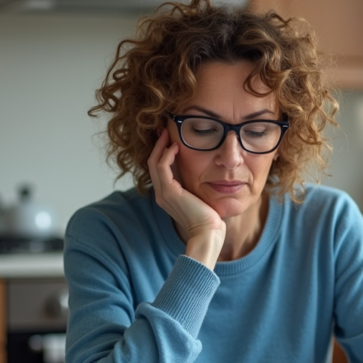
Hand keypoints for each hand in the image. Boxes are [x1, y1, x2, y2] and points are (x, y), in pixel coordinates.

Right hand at [148, 129, 225, 267]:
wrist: (208, 232)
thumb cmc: (209, 218)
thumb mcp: (200, 197)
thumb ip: (195, 186)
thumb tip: (204, 173)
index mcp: (167, 196)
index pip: (159, 169)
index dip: (162, 152)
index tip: (170, 138)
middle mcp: (161, 194)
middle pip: (153, 163)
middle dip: (159, 145)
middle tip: (165, 130)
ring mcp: (163, 193)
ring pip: (154, 163)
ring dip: (161, 146)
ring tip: (168, 133)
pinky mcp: (169, 192)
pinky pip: (162, 167)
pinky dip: (167, 154)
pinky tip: (176, 146)